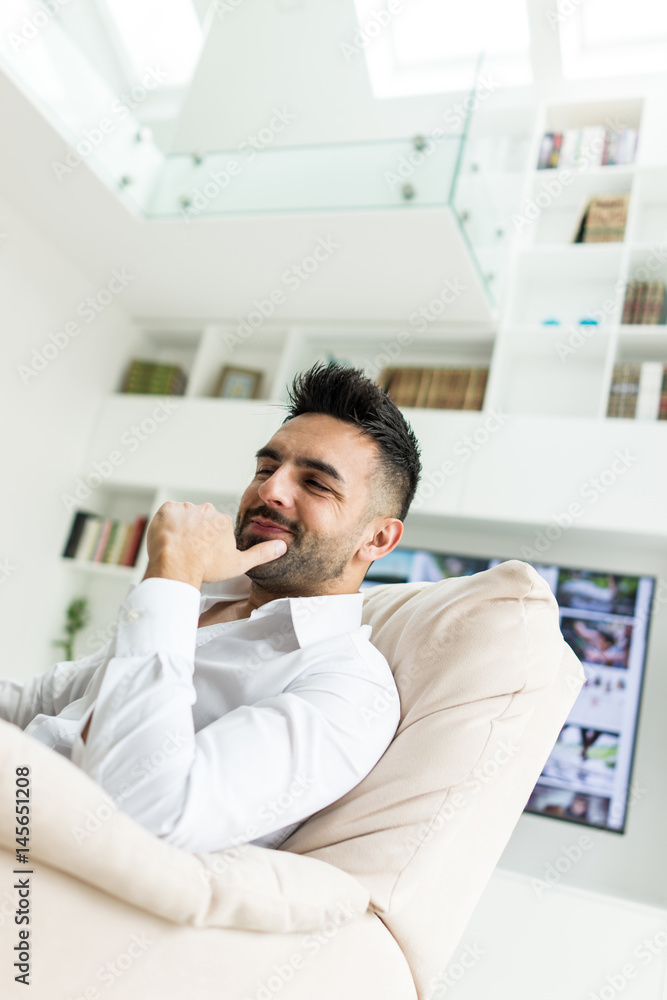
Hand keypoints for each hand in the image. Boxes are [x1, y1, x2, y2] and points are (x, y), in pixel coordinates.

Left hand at [142, 501, 285, 588]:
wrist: (177, 566)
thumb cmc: (207, 567)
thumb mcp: (239, 564)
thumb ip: (261, 554)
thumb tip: (282, 546)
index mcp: (223, 520)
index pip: (215, 528)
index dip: (209, 542)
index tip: (204, 554)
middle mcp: (207, 509)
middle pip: (199, 520)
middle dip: (195, 532)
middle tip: (190, 550)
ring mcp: (186, 508)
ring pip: (183, 517)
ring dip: (180, 528)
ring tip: (177, 546)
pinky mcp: (167, 509)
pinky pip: (167, 514)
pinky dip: (166, 524)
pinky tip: (167, 538)